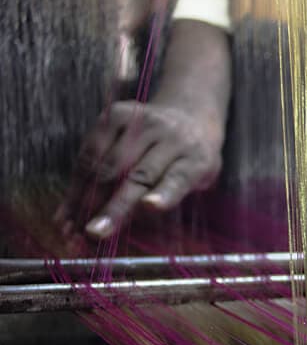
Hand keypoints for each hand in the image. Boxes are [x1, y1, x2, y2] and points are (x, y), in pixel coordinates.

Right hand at [57, 99, 223, 239]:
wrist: (187, 118)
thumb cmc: (187, 163)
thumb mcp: (191, 185)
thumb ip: (161, 202)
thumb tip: (117, 227)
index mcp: (197, 160)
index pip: (180, 179)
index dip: (164, 194)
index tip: (149, 206)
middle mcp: (172, 137)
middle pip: (139, 176)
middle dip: (113, 206)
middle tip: (93, 231)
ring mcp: (145, 122)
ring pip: (109, 163)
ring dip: (87, 195)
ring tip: (73, 222)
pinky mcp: (119, 113)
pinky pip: (91, 149)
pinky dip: (78, 178)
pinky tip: (71, 201)